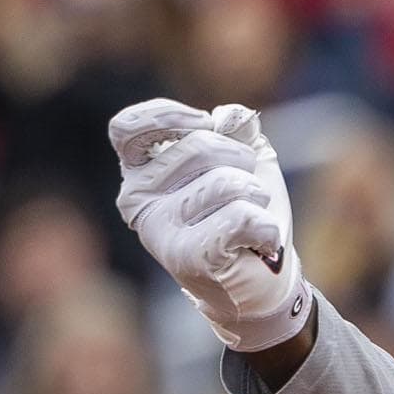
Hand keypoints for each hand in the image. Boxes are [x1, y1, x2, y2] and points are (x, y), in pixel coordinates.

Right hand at [106, 98, 309, 352]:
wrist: (265, 276)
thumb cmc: (245, 210)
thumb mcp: (244, 156)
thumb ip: (235, 127)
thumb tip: (228, 117)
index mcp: (139, 170)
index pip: (128, 127)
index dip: (171, 117)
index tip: (204, 125)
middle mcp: (137, 199)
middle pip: (200, 146)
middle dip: (241, 159)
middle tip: (246, 189)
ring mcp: (158, 231)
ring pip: (226, 182)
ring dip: (256, 196)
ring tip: (251, 219)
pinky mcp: (186, 258)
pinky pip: (240, 217)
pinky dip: (265, 225)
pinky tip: (260, 240)